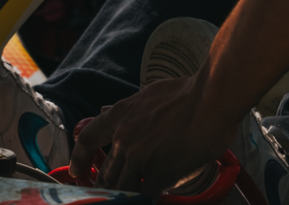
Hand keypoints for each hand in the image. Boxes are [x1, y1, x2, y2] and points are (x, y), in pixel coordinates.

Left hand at [68, 73, 236, 196]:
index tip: (77, 171)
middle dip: (106, 186)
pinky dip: (145, 199)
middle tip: (110, 193)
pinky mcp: (157, 174)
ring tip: (132, 197)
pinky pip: (144, 196)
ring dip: (126, 194)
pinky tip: (152, 197)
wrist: (211, 100)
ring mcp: (139, 158)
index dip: (79, 159)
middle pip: (105, 173)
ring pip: (122, 187)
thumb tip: (107, 110)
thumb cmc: (189, 94)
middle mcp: (124, 137)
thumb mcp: (149, 94)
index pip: (88, 139)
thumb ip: (127, 109)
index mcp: (121, 116)